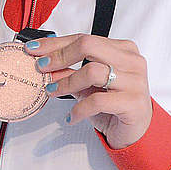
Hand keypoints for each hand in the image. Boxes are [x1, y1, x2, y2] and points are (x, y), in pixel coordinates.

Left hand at [27, 33, 151, 148]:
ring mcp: (135, 81)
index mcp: (122, 49)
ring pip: (92, 71)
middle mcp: (131, 61)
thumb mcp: (87, 85)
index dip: (55, 43)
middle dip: (60, 56)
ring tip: (52, 91)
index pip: (83, 38)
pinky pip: (98, 101)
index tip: (34, 49)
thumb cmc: (113, 104)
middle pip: (88, 46)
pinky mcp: (133, 102)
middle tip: (42, 68)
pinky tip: (72, 116)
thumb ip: (69, 71)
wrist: (136, 131)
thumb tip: (44, 64)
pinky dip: (79, 109)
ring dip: (66, 82)